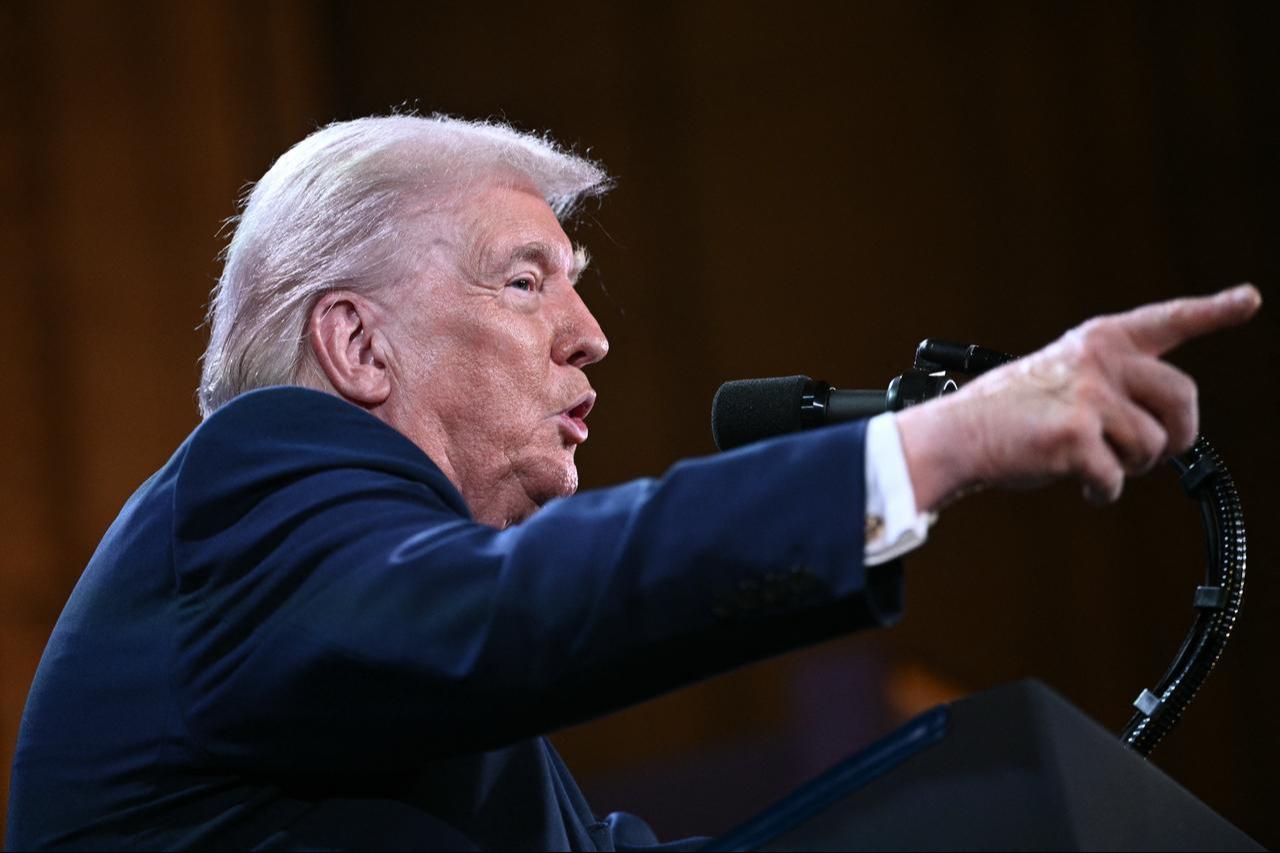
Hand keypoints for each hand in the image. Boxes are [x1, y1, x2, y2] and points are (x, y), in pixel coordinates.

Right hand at [896, 284, 1261, 511]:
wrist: (956, 435)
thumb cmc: (1005, 415)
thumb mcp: (1062, 377)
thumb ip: (1112, 384)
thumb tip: (1164, 432)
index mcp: (1098, 341)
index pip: (1167, 321)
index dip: (1213, 311)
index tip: (1248, 299)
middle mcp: (1101, 360)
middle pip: (1183, 398)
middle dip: (1178, 434)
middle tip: (1152, 453)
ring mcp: (1091, 396)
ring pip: (1154, 448)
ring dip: (1129, 467)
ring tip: (1092, 462)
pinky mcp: (1079, 436)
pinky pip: (1116, 478)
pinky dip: (1099, 490)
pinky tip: (1075, 480)